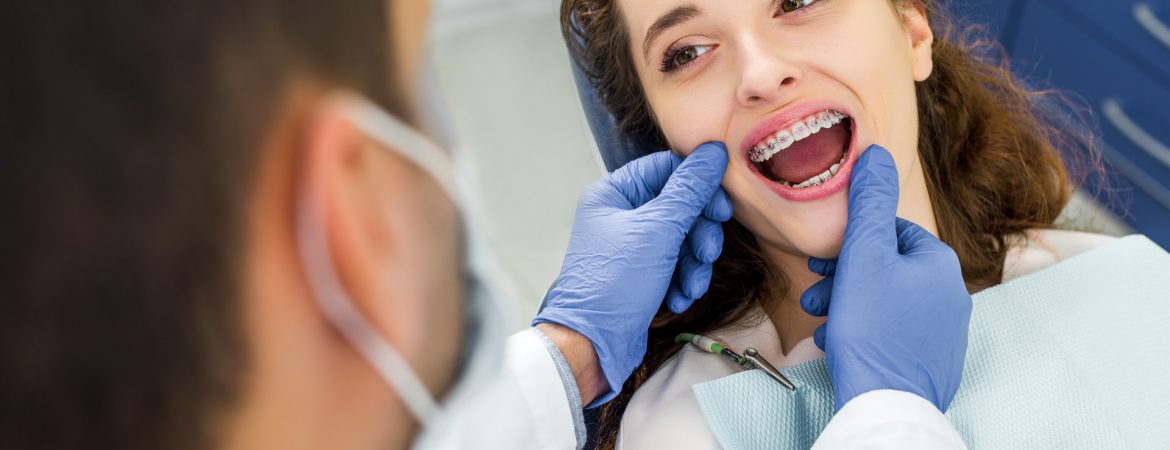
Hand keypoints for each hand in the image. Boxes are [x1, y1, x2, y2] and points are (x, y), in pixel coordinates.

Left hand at [533, 142, 732, 403]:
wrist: (592, 345)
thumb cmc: (614, 284)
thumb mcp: (659, 230)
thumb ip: (690, 190)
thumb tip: (713, 152)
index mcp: (613, 193)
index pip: (666, 169)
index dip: (699, 186)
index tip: (721, 208)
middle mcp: (619, 215)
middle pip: (679, 206)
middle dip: (699, 232)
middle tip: (707, 252)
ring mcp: (630, 247)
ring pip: (681, 238)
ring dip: (694, 262)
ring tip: (692, 284)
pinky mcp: (640, 274)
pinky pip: (673, 265)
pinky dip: (682, 280)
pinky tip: (678, 297)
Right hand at [800, 145, 971, 412]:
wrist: (887, 403)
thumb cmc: (872, 329)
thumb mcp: (863, 256)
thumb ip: (868, 203)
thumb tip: (876, 153)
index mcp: (939, 262)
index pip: (890, 231)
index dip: (850, 242)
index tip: (822, 259)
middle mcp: (951, 294)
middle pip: (887, 267)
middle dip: (845, 275)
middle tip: (815, 288)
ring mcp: (944, 330)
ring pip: (886, 301)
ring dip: (849, 303)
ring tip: (821, 316)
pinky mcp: (933, 360)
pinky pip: (893, 332)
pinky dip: (864, 330)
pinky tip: (839, 340)